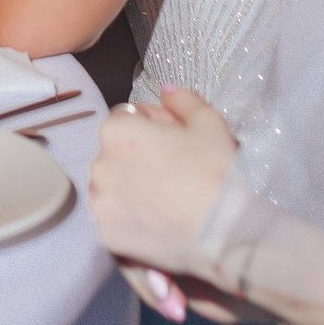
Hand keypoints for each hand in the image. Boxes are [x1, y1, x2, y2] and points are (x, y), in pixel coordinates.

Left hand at [89, 89, 238, 282]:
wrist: (223, 232)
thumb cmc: (214, 172)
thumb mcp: (208, 122)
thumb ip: (182, 99)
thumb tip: (166, 90)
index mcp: (117, 131)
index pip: (130, 118)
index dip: (156, 126)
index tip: (177, 141)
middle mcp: (99, 164)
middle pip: (119, 152)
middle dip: (141, 156)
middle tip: (176, 170)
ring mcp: (100, 202)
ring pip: (113, 186)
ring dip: (131, 187)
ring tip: (166, 198)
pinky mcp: (106, 234)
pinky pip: (114, 219)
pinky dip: (130, 218)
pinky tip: (156, 220)